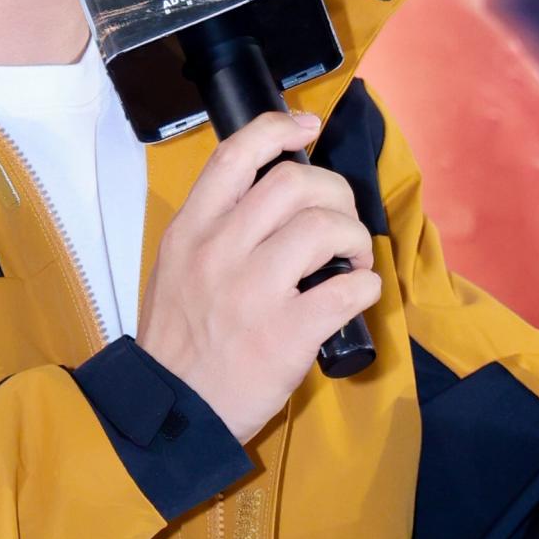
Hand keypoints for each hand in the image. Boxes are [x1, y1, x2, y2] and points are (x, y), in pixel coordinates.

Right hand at [138, 110, 381, 444]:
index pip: (235, 154)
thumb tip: (274, 197)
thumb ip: (215, 229)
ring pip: (324, 226)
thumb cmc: (180, 340)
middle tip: (341, 217)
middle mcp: (219, 251)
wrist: (173, 412)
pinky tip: (357, 293)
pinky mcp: (286, 333)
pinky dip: (365, 285)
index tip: (310, 126)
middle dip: (334, 191)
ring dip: (355, 235)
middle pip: (293, 182)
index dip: (279, 128)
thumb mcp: (175, 268)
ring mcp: (252, 291)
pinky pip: (347, 288)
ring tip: (353, 258)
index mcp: (191, 231)